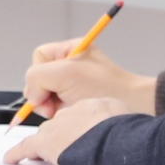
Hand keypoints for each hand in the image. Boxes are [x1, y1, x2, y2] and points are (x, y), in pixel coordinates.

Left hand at [3, 96, 128, 164]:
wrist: (113, 142)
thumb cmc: (124, 134)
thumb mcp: (126, 120)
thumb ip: (117, 122)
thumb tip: (122, 131)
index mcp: (93, 105)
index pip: (80, 115)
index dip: (80, 126)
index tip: (82, 133)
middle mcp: (72, 113)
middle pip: (62, 124)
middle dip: (64, 135)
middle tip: (69, 146)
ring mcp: (58, 126)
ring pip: (47, 134)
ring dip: (46, 143)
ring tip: (47, 155)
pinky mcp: (45, 143)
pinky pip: (26, 148)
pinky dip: (18, 153)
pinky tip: (12, 158)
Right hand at [22, 38, 156, 120]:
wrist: (132, 106)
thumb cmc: (106, 87)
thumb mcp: (67, 74)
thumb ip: (38, 76)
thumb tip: (32, 94)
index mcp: (70, 50)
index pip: (39, 56)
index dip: (39, 74)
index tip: (47, 90)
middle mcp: (70, 65)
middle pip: (39, 77)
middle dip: (43, 93)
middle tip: (53, 106)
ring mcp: (72, 84)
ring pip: (44, 94)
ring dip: (50, 105)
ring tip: (64, 111)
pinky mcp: (75, 101)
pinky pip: (55, 106)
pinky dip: (58, 112)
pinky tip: (69, 115)